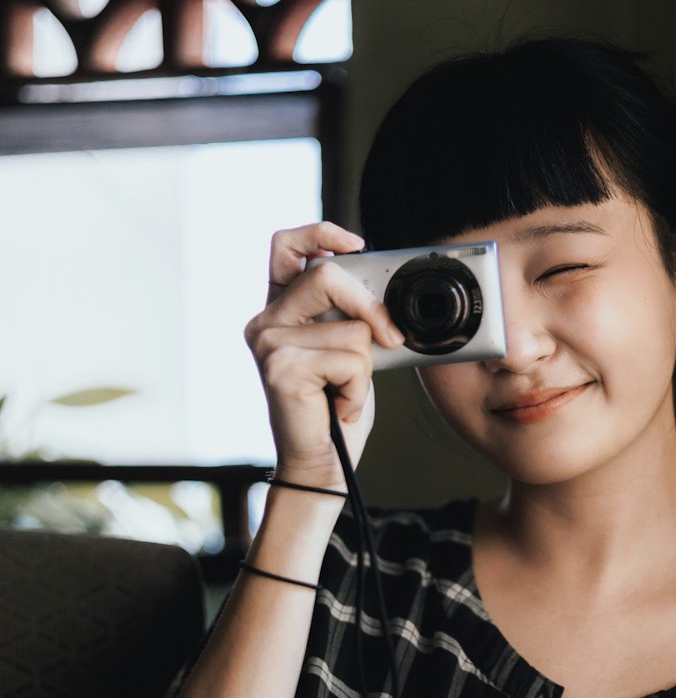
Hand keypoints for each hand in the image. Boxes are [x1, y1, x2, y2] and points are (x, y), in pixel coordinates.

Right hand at [244, 220, 403, 485]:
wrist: (322, 465)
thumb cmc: (336, 409)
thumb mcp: (348, 349)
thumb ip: (351, 314)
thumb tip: (381, 292)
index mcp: (280, 310)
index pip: (287, 247)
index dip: (321, 232)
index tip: (356, 244)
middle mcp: (266, 322)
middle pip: (327, 276)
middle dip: (369, 305)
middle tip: (388, 338)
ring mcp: (269, 343)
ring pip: (350, 327)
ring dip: (364, 367)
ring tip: (342, 391)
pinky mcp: (281, 368)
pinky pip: (350, 360)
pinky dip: (358, 388)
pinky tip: (337, 405)